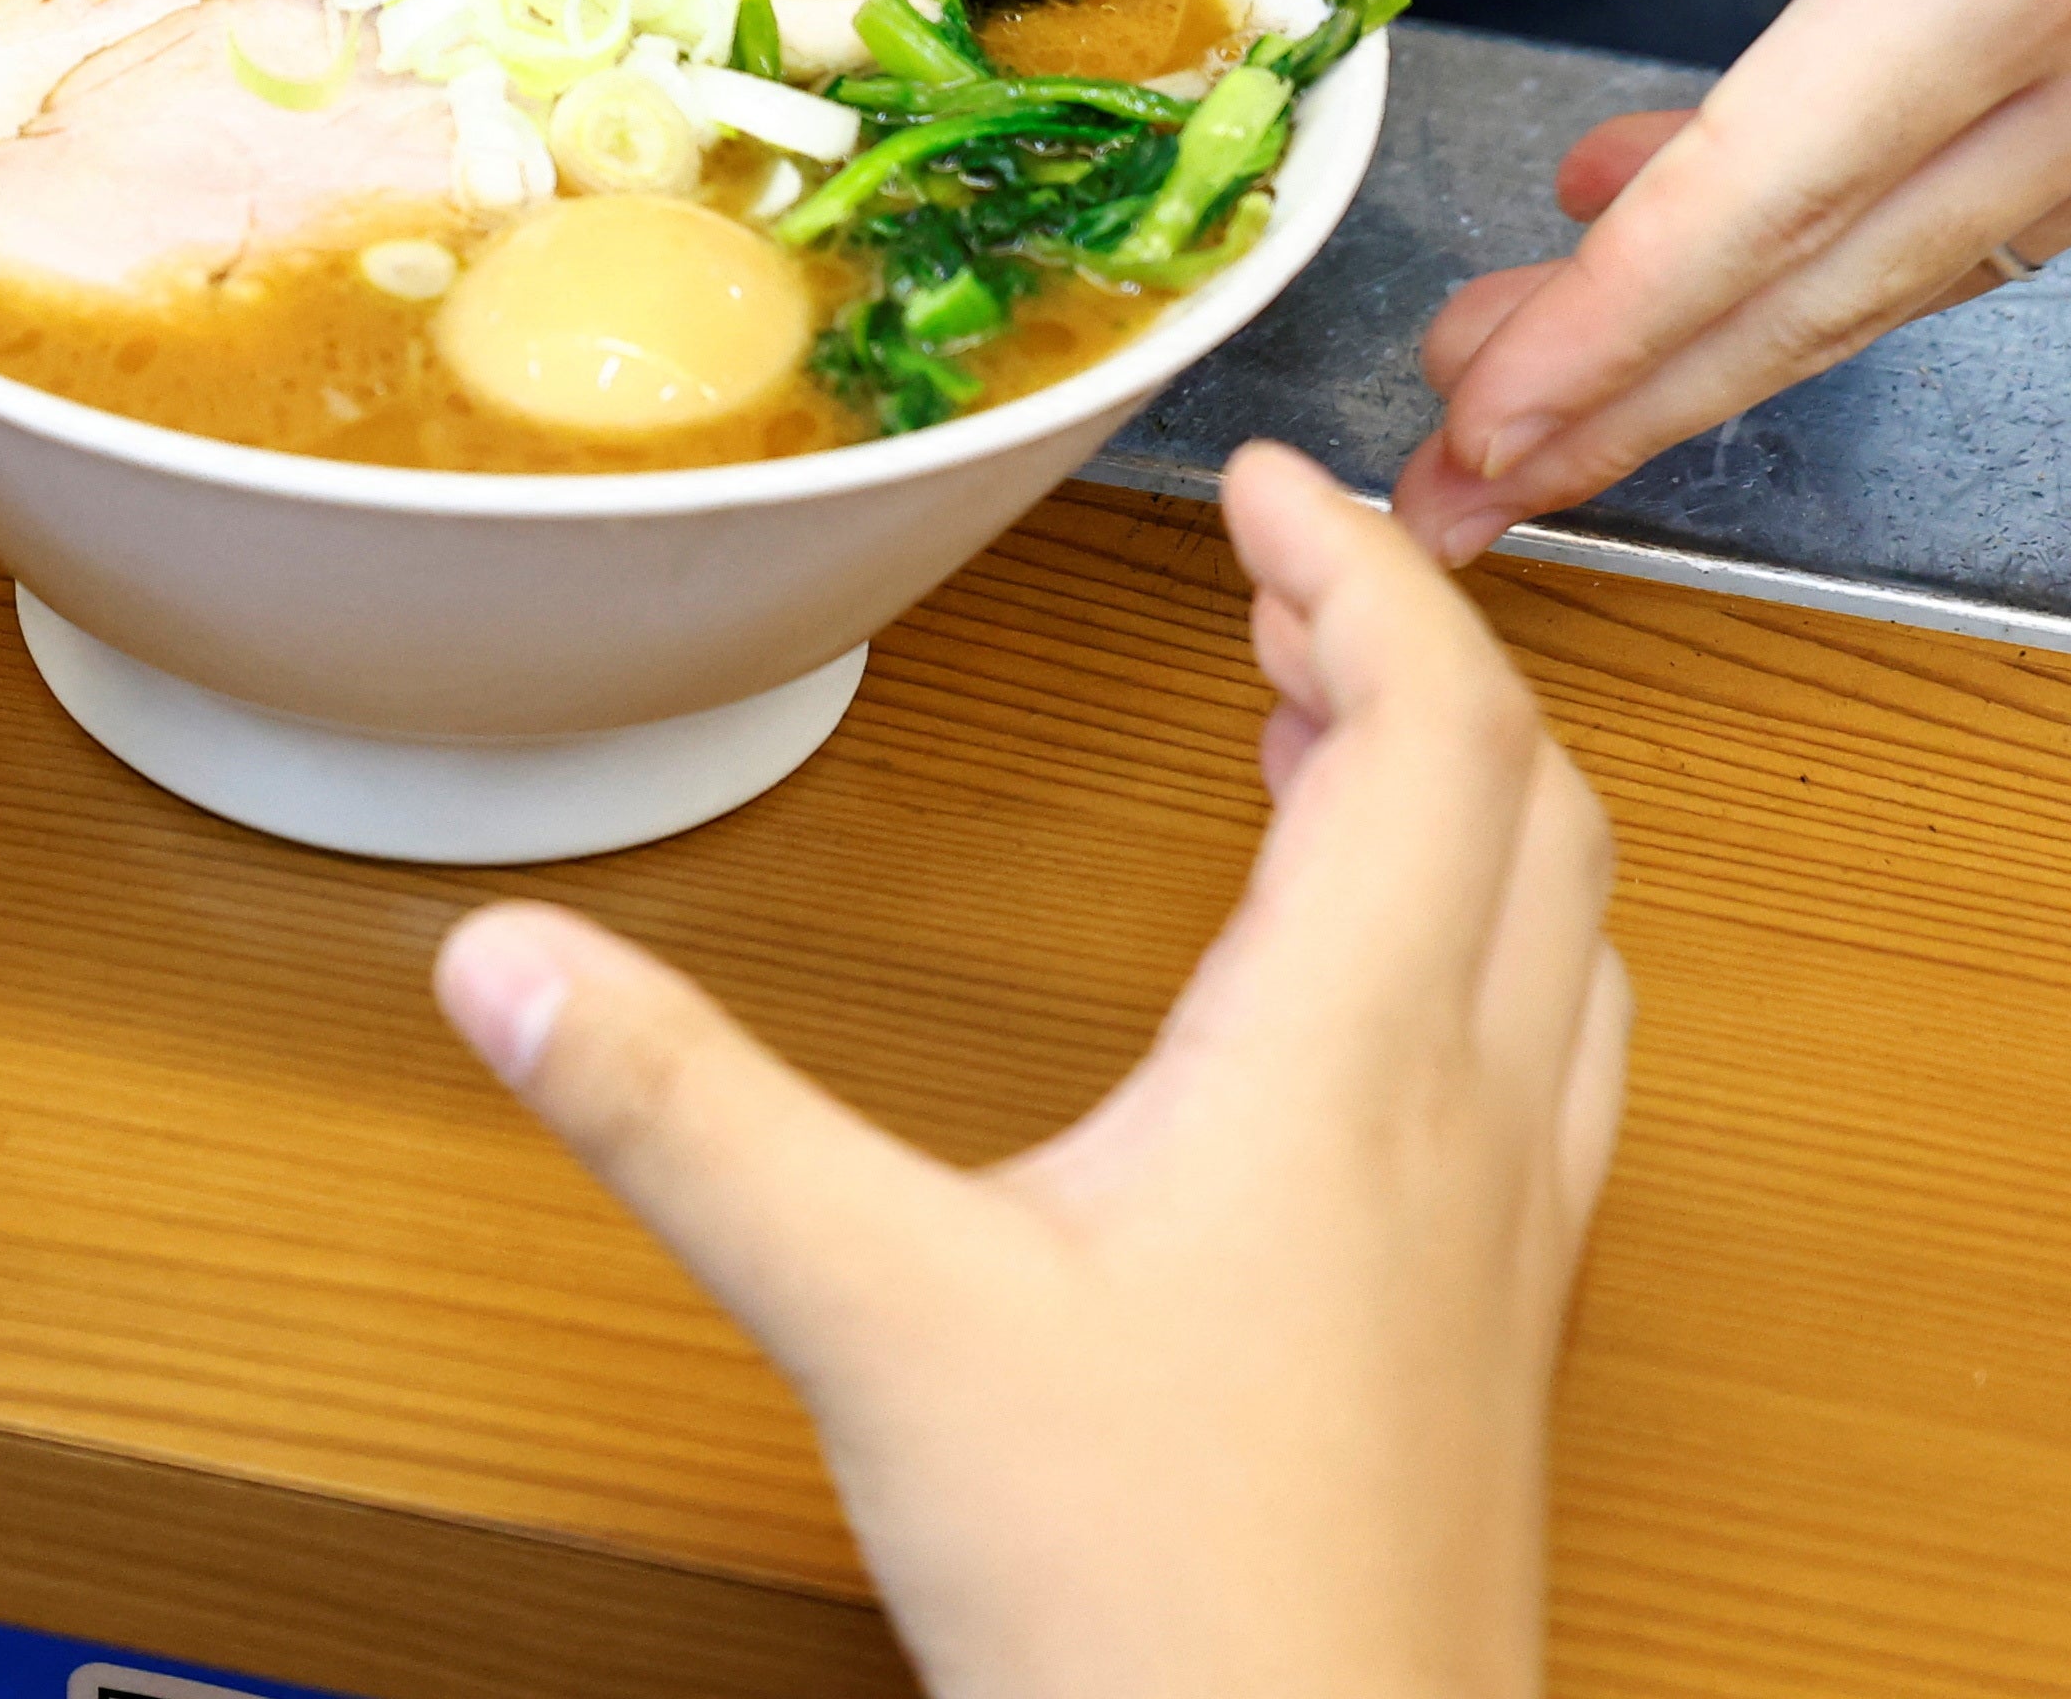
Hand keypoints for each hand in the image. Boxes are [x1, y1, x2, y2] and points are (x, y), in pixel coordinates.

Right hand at [436, 448, 1623, 1698]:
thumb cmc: (1153, 1607)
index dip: (1365, 573)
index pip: (1436, 729)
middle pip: (1531, 805)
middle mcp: (1471, 1128)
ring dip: (1470, 794)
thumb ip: (682, 1119)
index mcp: (1349, 1066)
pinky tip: (1363, 1011)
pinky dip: (1483, 945)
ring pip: (1566, 935)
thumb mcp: (873, 1323)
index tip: (1266, 482)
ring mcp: (1511, 1239)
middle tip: (1287, 582)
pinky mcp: (1498, 1336)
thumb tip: (504, 951)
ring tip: (1331, 741)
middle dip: (1418, 653)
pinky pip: (1551, 1062)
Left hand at [1384, 0, 2070, 561]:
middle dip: (1634, 392)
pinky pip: (1977, 203)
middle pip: (1840, 276)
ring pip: (1907, 266)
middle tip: (1454, 481)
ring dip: (1711, 339)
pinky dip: (1820, 245)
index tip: (1485, 412)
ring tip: (1522, 384)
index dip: (1622, 314)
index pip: (1790, 176)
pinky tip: (1669, 222)